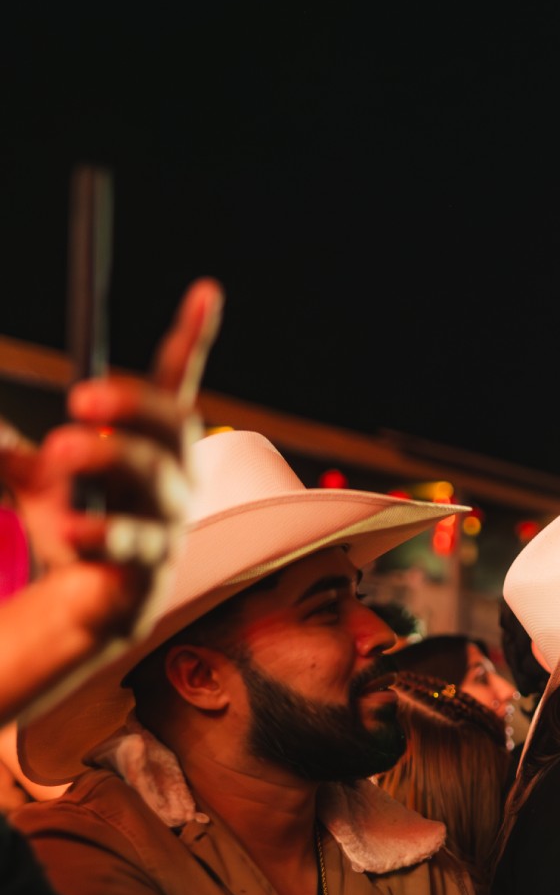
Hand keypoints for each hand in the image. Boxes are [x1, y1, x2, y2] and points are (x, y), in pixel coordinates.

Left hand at [1, 278, 221, 642]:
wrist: (83, 603)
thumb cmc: (73, 523)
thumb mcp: (32, 473)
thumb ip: (7, 444)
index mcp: (150, 442)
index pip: (175, 383)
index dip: (194, 338)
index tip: (205, 291)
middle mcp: (172, 477)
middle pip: (175, 424)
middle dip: (134, 404)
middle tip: (80, 398)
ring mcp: (168, 522)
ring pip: (157, 479)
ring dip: (110, 459)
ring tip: (59, 450)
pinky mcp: (152, 567)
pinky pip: (133, 543)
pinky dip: (99, 533)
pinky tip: (69, 529)